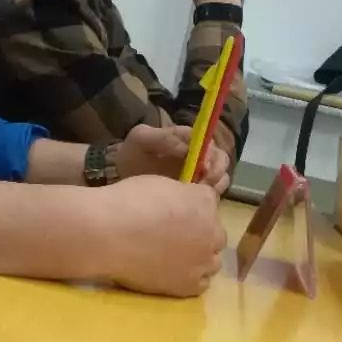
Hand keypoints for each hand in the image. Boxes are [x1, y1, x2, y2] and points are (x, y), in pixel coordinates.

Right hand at [95, 176, 226, 296]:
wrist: (109, 234)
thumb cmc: (128, 202)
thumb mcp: (160, 184)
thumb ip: (180, 195)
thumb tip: (182, 204)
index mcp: (204, 201)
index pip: (210, 203)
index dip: (193, 206)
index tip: (178, 211)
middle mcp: (211, 232)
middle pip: (216, 234)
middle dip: (201, 233)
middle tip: (176, 235)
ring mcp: (202, 261)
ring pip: (212, 261)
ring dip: (199, 257)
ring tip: (175, 257)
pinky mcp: (189, 285)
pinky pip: (201, 283)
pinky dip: (191, 277)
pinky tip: (172, 272)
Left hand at [114, 123, 229, 194]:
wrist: (121, 178)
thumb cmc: (132, 155)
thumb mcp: (141, 138)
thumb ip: (163, 138)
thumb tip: (188, 149)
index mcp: (187, 138)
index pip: (208, 142)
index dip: (210, 153)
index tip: (203, 167)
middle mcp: (198, 154)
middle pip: (221, 159)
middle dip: (217, 170)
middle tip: (205, 183)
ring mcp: (199, 174)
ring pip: (221, 177)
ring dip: (215, 185)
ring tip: (199, 194)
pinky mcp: (197, 192)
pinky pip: (212, 195)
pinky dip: (209, 199)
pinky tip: (196, 204)